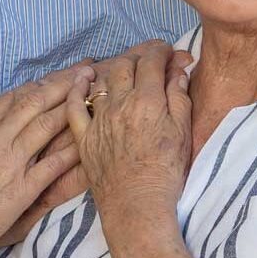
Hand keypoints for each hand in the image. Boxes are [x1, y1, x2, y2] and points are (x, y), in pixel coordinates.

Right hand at [0, 65, 92, 257]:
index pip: (10, 98)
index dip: (36, 84)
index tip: (54, 75)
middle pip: (32, 102)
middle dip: (62, 83)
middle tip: (84, 70)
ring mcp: (8, 163)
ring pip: (45, 124)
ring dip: (72, 105)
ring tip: (93, 92)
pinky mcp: (22, 190)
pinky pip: (54, 164)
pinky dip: (73, 149)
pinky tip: (90, 138)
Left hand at [63, 41, 192, 217]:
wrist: (138, 205)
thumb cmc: (166, 172)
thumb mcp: (182, 133)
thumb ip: (179, 98)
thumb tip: (177, 71)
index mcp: (148, 101)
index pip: (151, 62)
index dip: (159, 51)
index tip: (165, 52)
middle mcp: (120, 104)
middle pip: (125, 65)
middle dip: (138, 57)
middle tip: (148, 62)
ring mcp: (98, 119)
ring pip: (101, 81)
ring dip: (112, 69)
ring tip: (123, 71)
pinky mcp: (84, 136)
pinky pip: (74, 105)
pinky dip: (77, 88)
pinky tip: (82, 79)